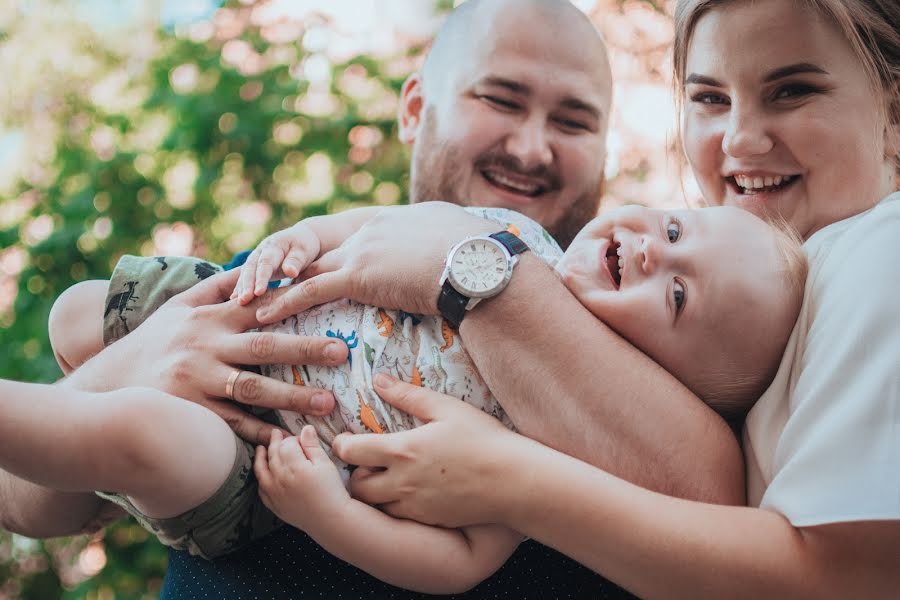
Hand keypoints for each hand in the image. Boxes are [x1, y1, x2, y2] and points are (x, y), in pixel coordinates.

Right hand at [66, 268, 347, 443]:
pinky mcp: (191, 412)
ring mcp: (197, 381)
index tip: (327, 300)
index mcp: (209, 319)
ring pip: (252, 388)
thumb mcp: (180, 307)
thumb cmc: (153, 342)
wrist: (105, 386)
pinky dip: (261, 432)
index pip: (258, 307)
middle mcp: (205, 347)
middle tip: (341, 352)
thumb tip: (255, 264)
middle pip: (263, 346)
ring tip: (327, 403)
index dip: (293, 303)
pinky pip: (233, 424)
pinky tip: (289, 438)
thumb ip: (219, 287)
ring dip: (292, 395)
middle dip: (305, 348)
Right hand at [233, 221, 320, 304]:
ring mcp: (256, 258)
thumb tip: (290, 272)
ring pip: (246, 273)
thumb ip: (296, 261)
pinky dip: (241, 287)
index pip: (266, 263)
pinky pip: (246, 277)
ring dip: (241, 287)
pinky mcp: (256, 267)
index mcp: (274, 246)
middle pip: (251, 268)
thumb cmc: (304, 246)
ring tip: (240, 302)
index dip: (261, 278)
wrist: (301, 238)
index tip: (258, 292)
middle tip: (243, 300)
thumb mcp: (304, 251)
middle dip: (246, 284)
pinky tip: (236, 299)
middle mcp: (261, 251)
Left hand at [254, 427, 350, 531]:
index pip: (287, 444)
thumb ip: (312, 445)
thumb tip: (306, 428)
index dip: (293, 438)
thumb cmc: (331, 491)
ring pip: (261, 469)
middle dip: (275, 442)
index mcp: (295, 466)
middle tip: (276, 433)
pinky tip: (263, 472)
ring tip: (261, 448)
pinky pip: (261, 488)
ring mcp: (274, 492)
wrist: (329, 519)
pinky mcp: (273, 504)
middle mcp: (280, 478)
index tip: (300, 439)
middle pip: (273, 453)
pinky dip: (260, 477)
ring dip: (261, 457)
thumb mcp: (325, 464)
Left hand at [256, 202, 493, 323]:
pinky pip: (310, 291)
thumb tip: (459, 252)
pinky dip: (283, 303)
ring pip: (307, 269)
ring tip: (248, 300)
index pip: (350, 241)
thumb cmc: (480, 257)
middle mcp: (370, 230)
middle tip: (262, 283)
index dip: (327, 256)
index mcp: (392, 223)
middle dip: (289, 267)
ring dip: (275, 285)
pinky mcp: (359, 275)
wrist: (478, 263)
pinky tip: (263, 315)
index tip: (309, 267)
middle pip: (321, 250)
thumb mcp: (461, 238)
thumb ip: (445, 243)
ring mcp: (362, 250)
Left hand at [331, 374, 516, 528]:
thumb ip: (409, 395)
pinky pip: (399, 516)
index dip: (342, 445)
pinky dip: (396, 505)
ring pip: (375, 505)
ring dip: (375, 492)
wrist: (513, 481)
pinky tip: (412, 491)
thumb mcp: (447, 408)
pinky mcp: (429, 520)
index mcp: (403, 450)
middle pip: (356, 486)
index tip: (346, 440)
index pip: (351, 452)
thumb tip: (379, 380)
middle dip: (355, 474)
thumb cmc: (484, 439)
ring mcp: (415, 505)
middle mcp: (402, 482)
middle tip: (367, 462)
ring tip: (389, 476)